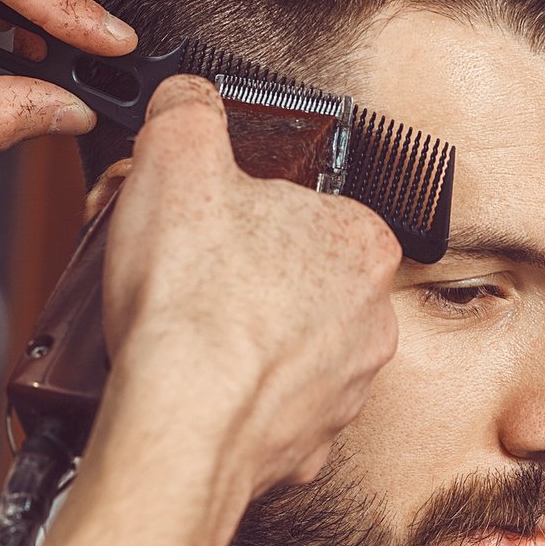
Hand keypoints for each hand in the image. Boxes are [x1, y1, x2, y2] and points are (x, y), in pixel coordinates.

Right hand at [97, 76, 401, 498]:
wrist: (181, 424)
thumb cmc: (192, 304)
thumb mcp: (174, 154)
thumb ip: (189, 109)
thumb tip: (189, 99)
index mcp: (360, 243)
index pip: (307, 205)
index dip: (241, 208)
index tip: (205, 223)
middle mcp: (370, 320)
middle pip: (295, 278)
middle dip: (239, 274)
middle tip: (184, 275)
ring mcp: (341, 390)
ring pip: (284, 348)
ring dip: (237, 338)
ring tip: (183, 333)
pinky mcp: (305, 446)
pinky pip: (265, 409)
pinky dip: (229, 399)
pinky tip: (193, 386)